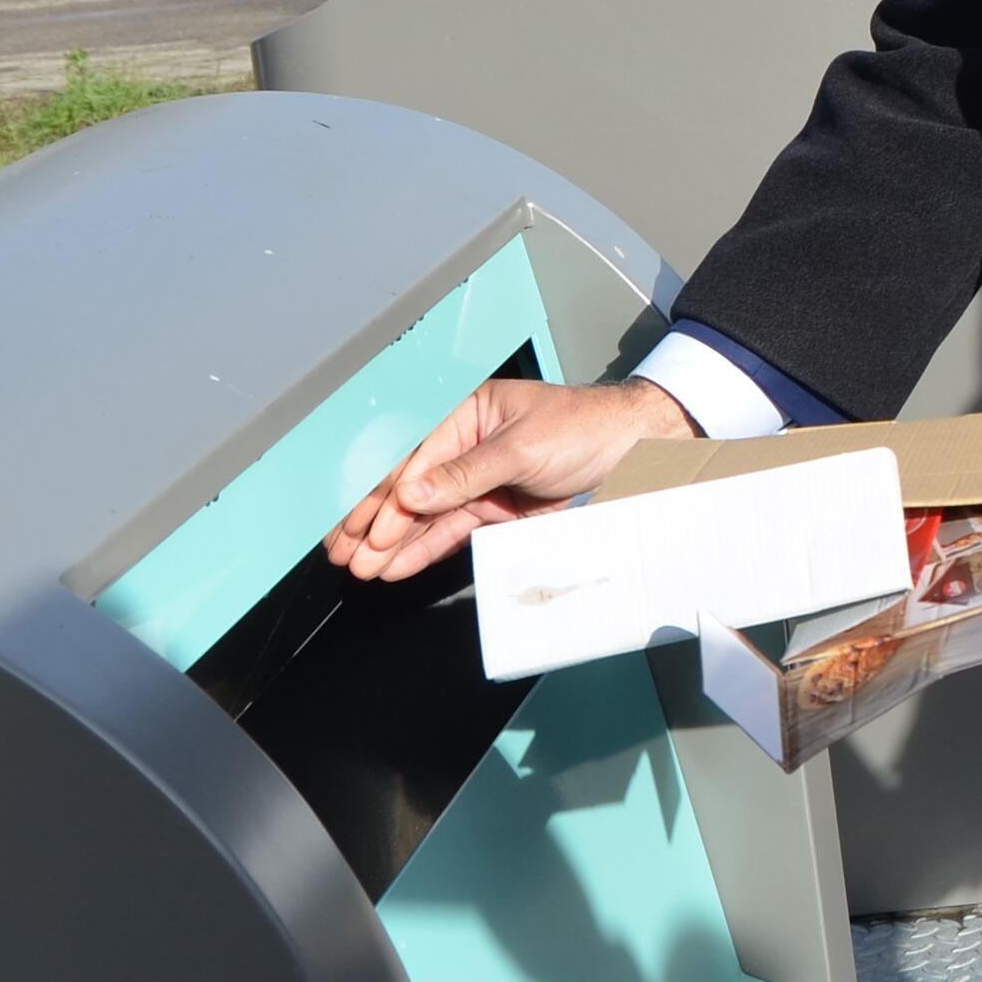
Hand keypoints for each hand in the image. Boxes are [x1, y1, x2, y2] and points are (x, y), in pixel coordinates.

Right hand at [322, 376, 692, 580]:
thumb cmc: (586, 428)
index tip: (362, 525)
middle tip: (345, 551)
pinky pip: (452, 531)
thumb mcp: (523, 447)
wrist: (636, 452)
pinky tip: (397, 565)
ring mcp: (480, 481)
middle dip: (376, 522)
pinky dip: (424, 549)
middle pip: (412, 488)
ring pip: (427, 516)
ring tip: (361, 567)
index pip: (414, 458)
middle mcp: (467, 447)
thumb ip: (466, 473)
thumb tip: (413, 493)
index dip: (386, 495)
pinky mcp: (496, 509)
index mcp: (468, 414)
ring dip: (393, 543)